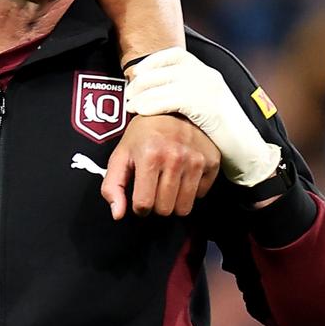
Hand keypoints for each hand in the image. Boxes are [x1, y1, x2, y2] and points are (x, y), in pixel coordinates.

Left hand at [101, 114, 219, 218]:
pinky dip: (190, 192)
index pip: (144, 204)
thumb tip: (117, 214)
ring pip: (184, 208)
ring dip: (173, 202)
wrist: (174, 110)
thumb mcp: (120, 156)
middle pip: (165, 209)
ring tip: (167, 185)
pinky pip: (200, 196)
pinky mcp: (212, 163)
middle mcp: (175, 159)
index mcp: (149, 157)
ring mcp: (196, 161)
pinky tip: (183, 176)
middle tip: (154, 189)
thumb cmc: (143, 136)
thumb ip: (112, 186)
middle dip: (156, 205)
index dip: (139, 207)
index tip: (140, 198)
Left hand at [126, 47, 280, 185]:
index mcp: (206, 71)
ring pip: (161, 84)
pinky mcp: (206, 105)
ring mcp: (207, 88)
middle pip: (162, 70)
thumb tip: (149, 89)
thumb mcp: (202, 103)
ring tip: (130, 106)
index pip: (174, 54)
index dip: (151, 62)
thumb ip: (181, 92)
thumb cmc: (218, 132)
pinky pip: (170, 100)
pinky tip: (141, 112)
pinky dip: (151, 104)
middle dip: (140, 82)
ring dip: (140, 95)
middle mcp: (206, 75)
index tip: (136, 73)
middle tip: (128, 95)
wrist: (247, 149)